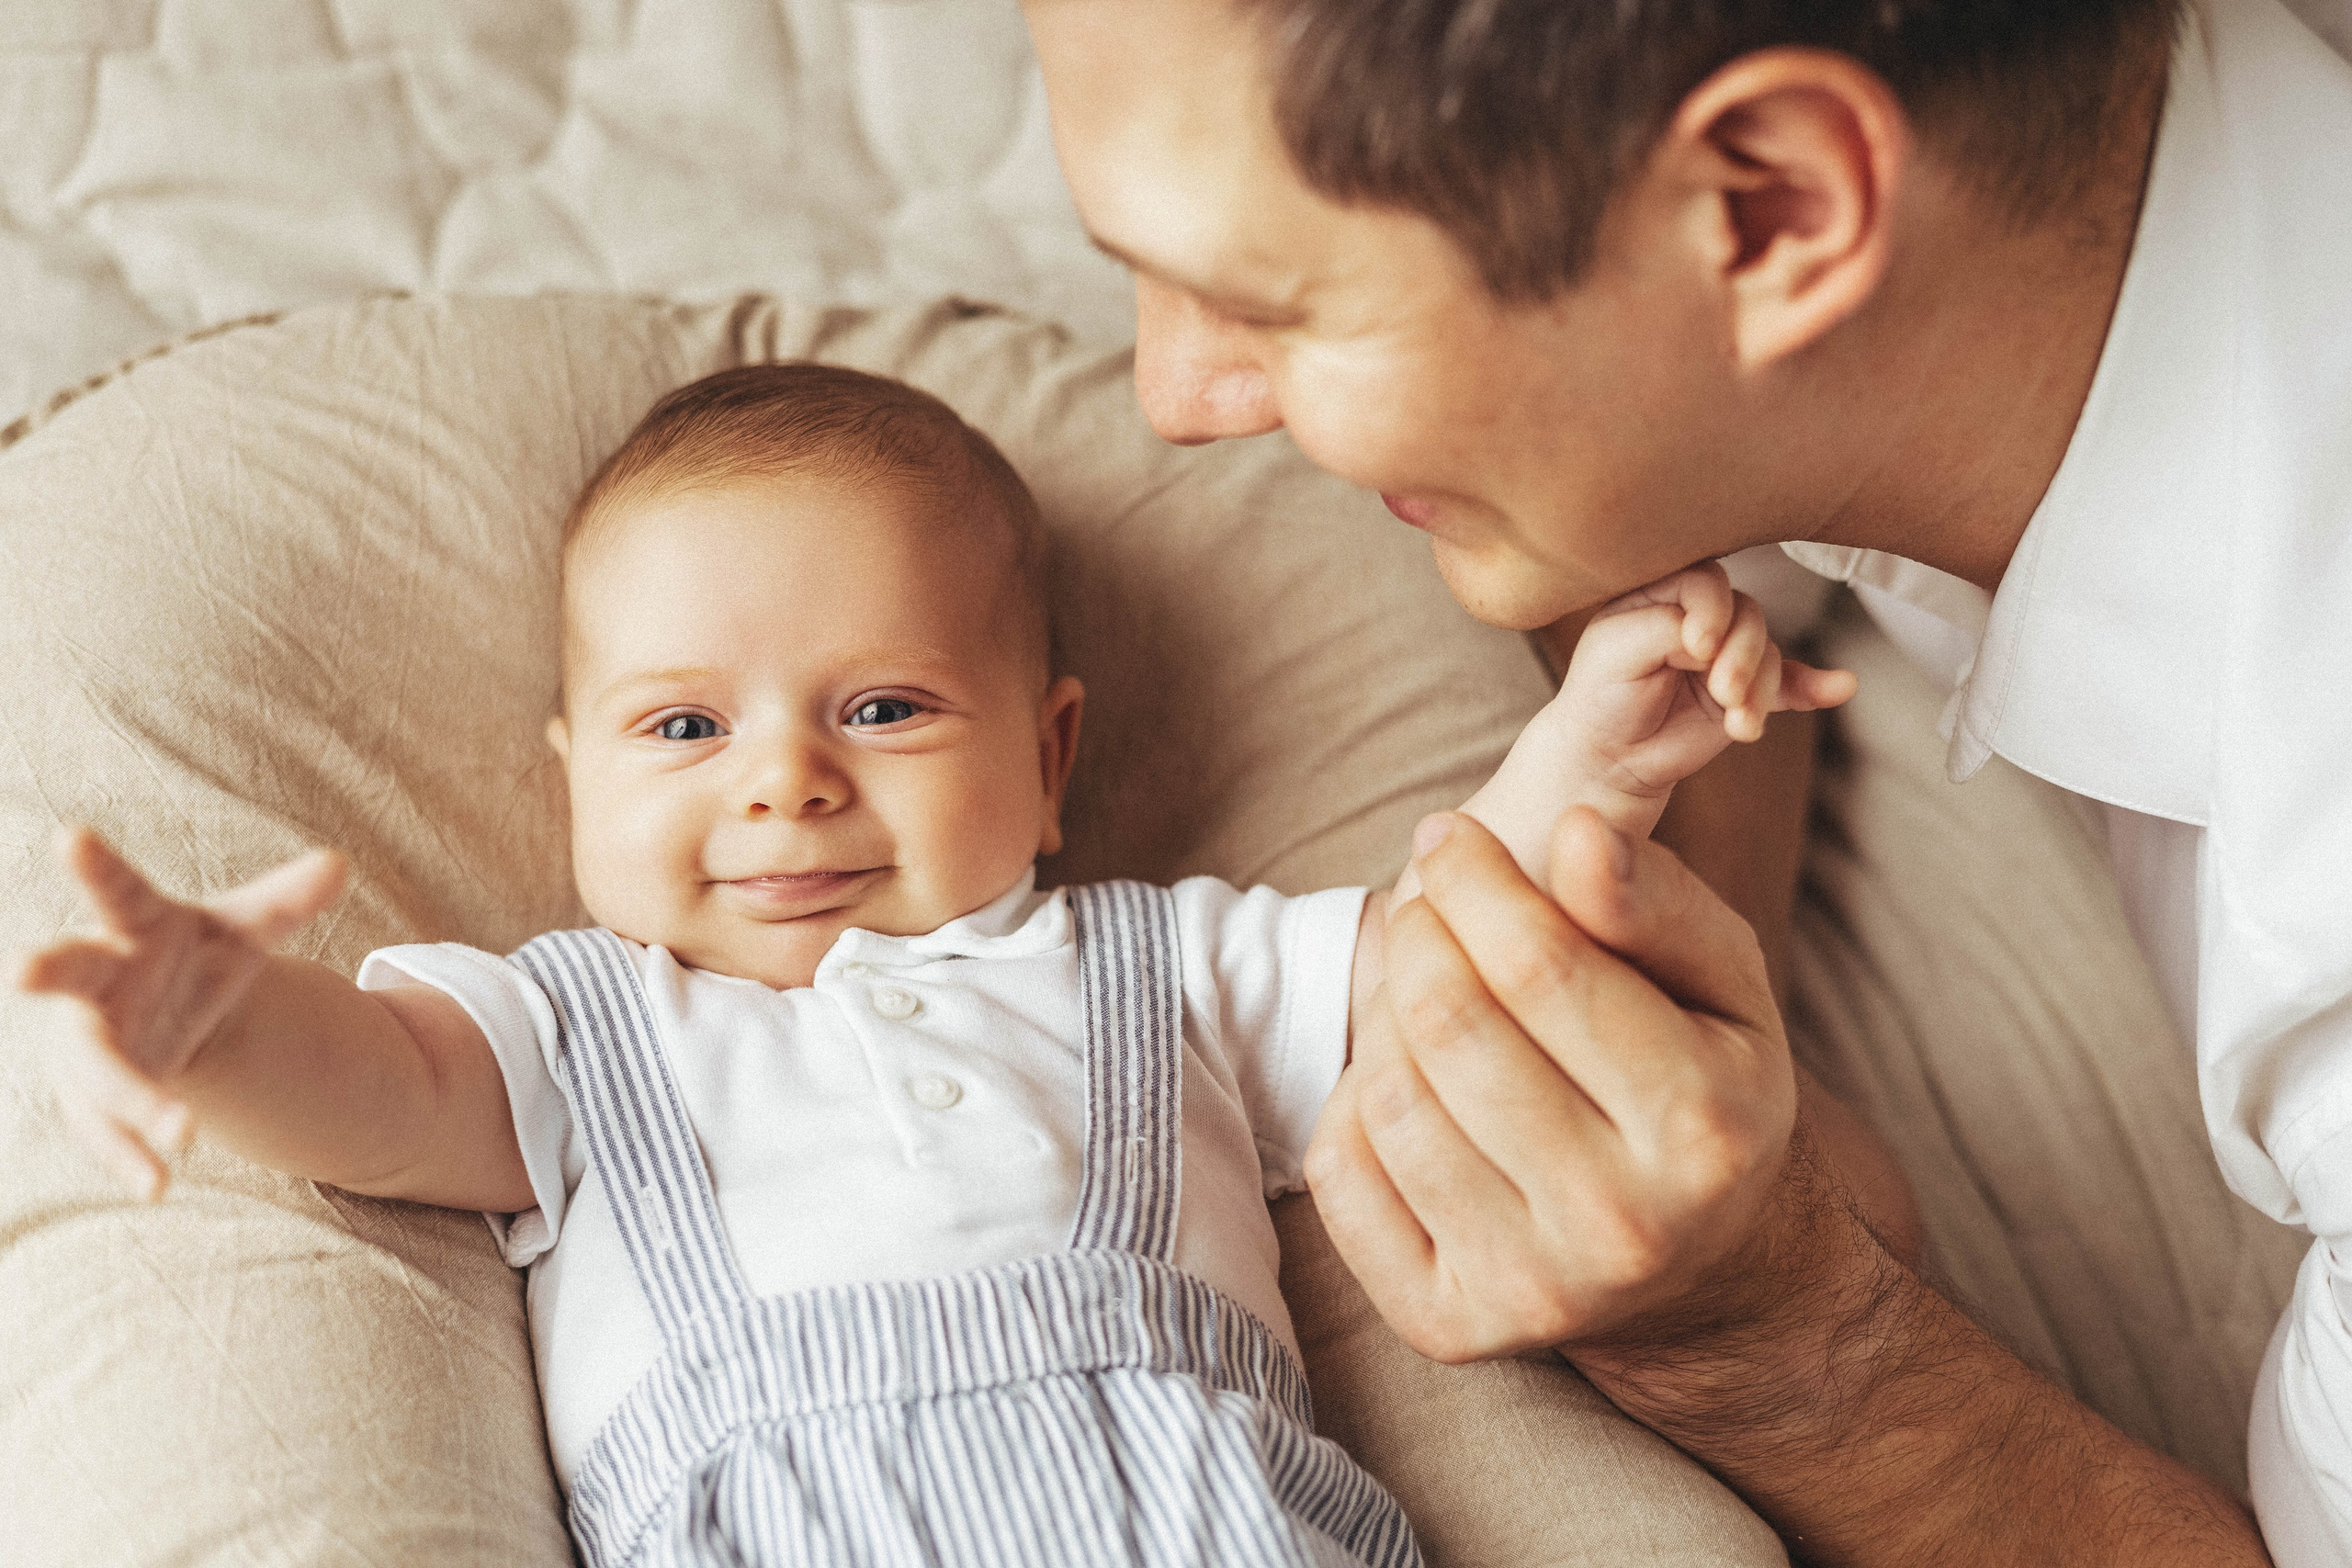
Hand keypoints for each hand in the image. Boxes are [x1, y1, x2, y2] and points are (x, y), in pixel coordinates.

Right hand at [14, 828, 346, 1198]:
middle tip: (18, 969)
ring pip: (95, 1068)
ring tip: (182, 1131)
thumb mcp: (245, 929)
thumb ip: (285, 902)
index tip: (73, 837)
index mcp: (133, 924)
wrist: (168, 1008)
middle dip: (45, 967)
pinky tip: (158, 1185)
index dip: (95, 865)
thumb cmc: (198, 952)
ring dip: (129, 1098)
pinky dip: (128, 1155)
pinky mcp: (92, 1092)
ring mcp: (88, 1039)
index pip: (117, 890)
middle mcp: (96, 978)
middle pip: (69, 970)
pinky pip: (102, 1128)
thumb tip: (339, 863)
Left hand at [1310, 805, 1794, 1357]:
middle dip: (1421, 935)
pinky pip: (1342, 1176)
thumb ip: (1654, 902)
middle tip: (1430, 910)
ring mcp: (1531, 1290)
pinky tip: (1404, 1083)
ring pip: (1388, 1096)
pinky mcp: (1450, 1327)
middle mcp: (1622, 1224)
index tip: (1449, 836)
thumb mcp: (1720, 984)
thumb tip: (1576, 833)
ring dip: (1383, 1016)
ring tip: (1422, 991)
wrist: (1699, 1271)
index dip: (1476, 880)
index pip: (1542, 968)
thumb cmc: (1701, 1086)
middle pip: (1451, 1027)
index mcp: (1705, 1127)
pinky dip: (1350, 1106)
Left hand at [1567, 560, 1854, 789]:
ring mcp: (1726, 653)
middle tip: (1722, 691)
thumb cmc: (1601, 695)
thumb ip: (1664, 626)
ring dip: (1761, 689)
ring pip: (1768, 653)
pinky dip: (1813, 687)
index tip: (1696, 648)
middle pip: (1747, 614)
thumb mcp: (1616, 651)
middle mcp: (1700, 615)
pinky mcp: (1746, 691)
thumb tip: (1716, 635)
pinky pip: (1790, 682)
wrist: (1610, 758)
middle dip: (1742, 655)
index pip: (1706, 580)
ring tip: (1738, 723)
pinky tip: (1840, 687)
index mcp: (1662, 592)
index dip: (1711, 610)